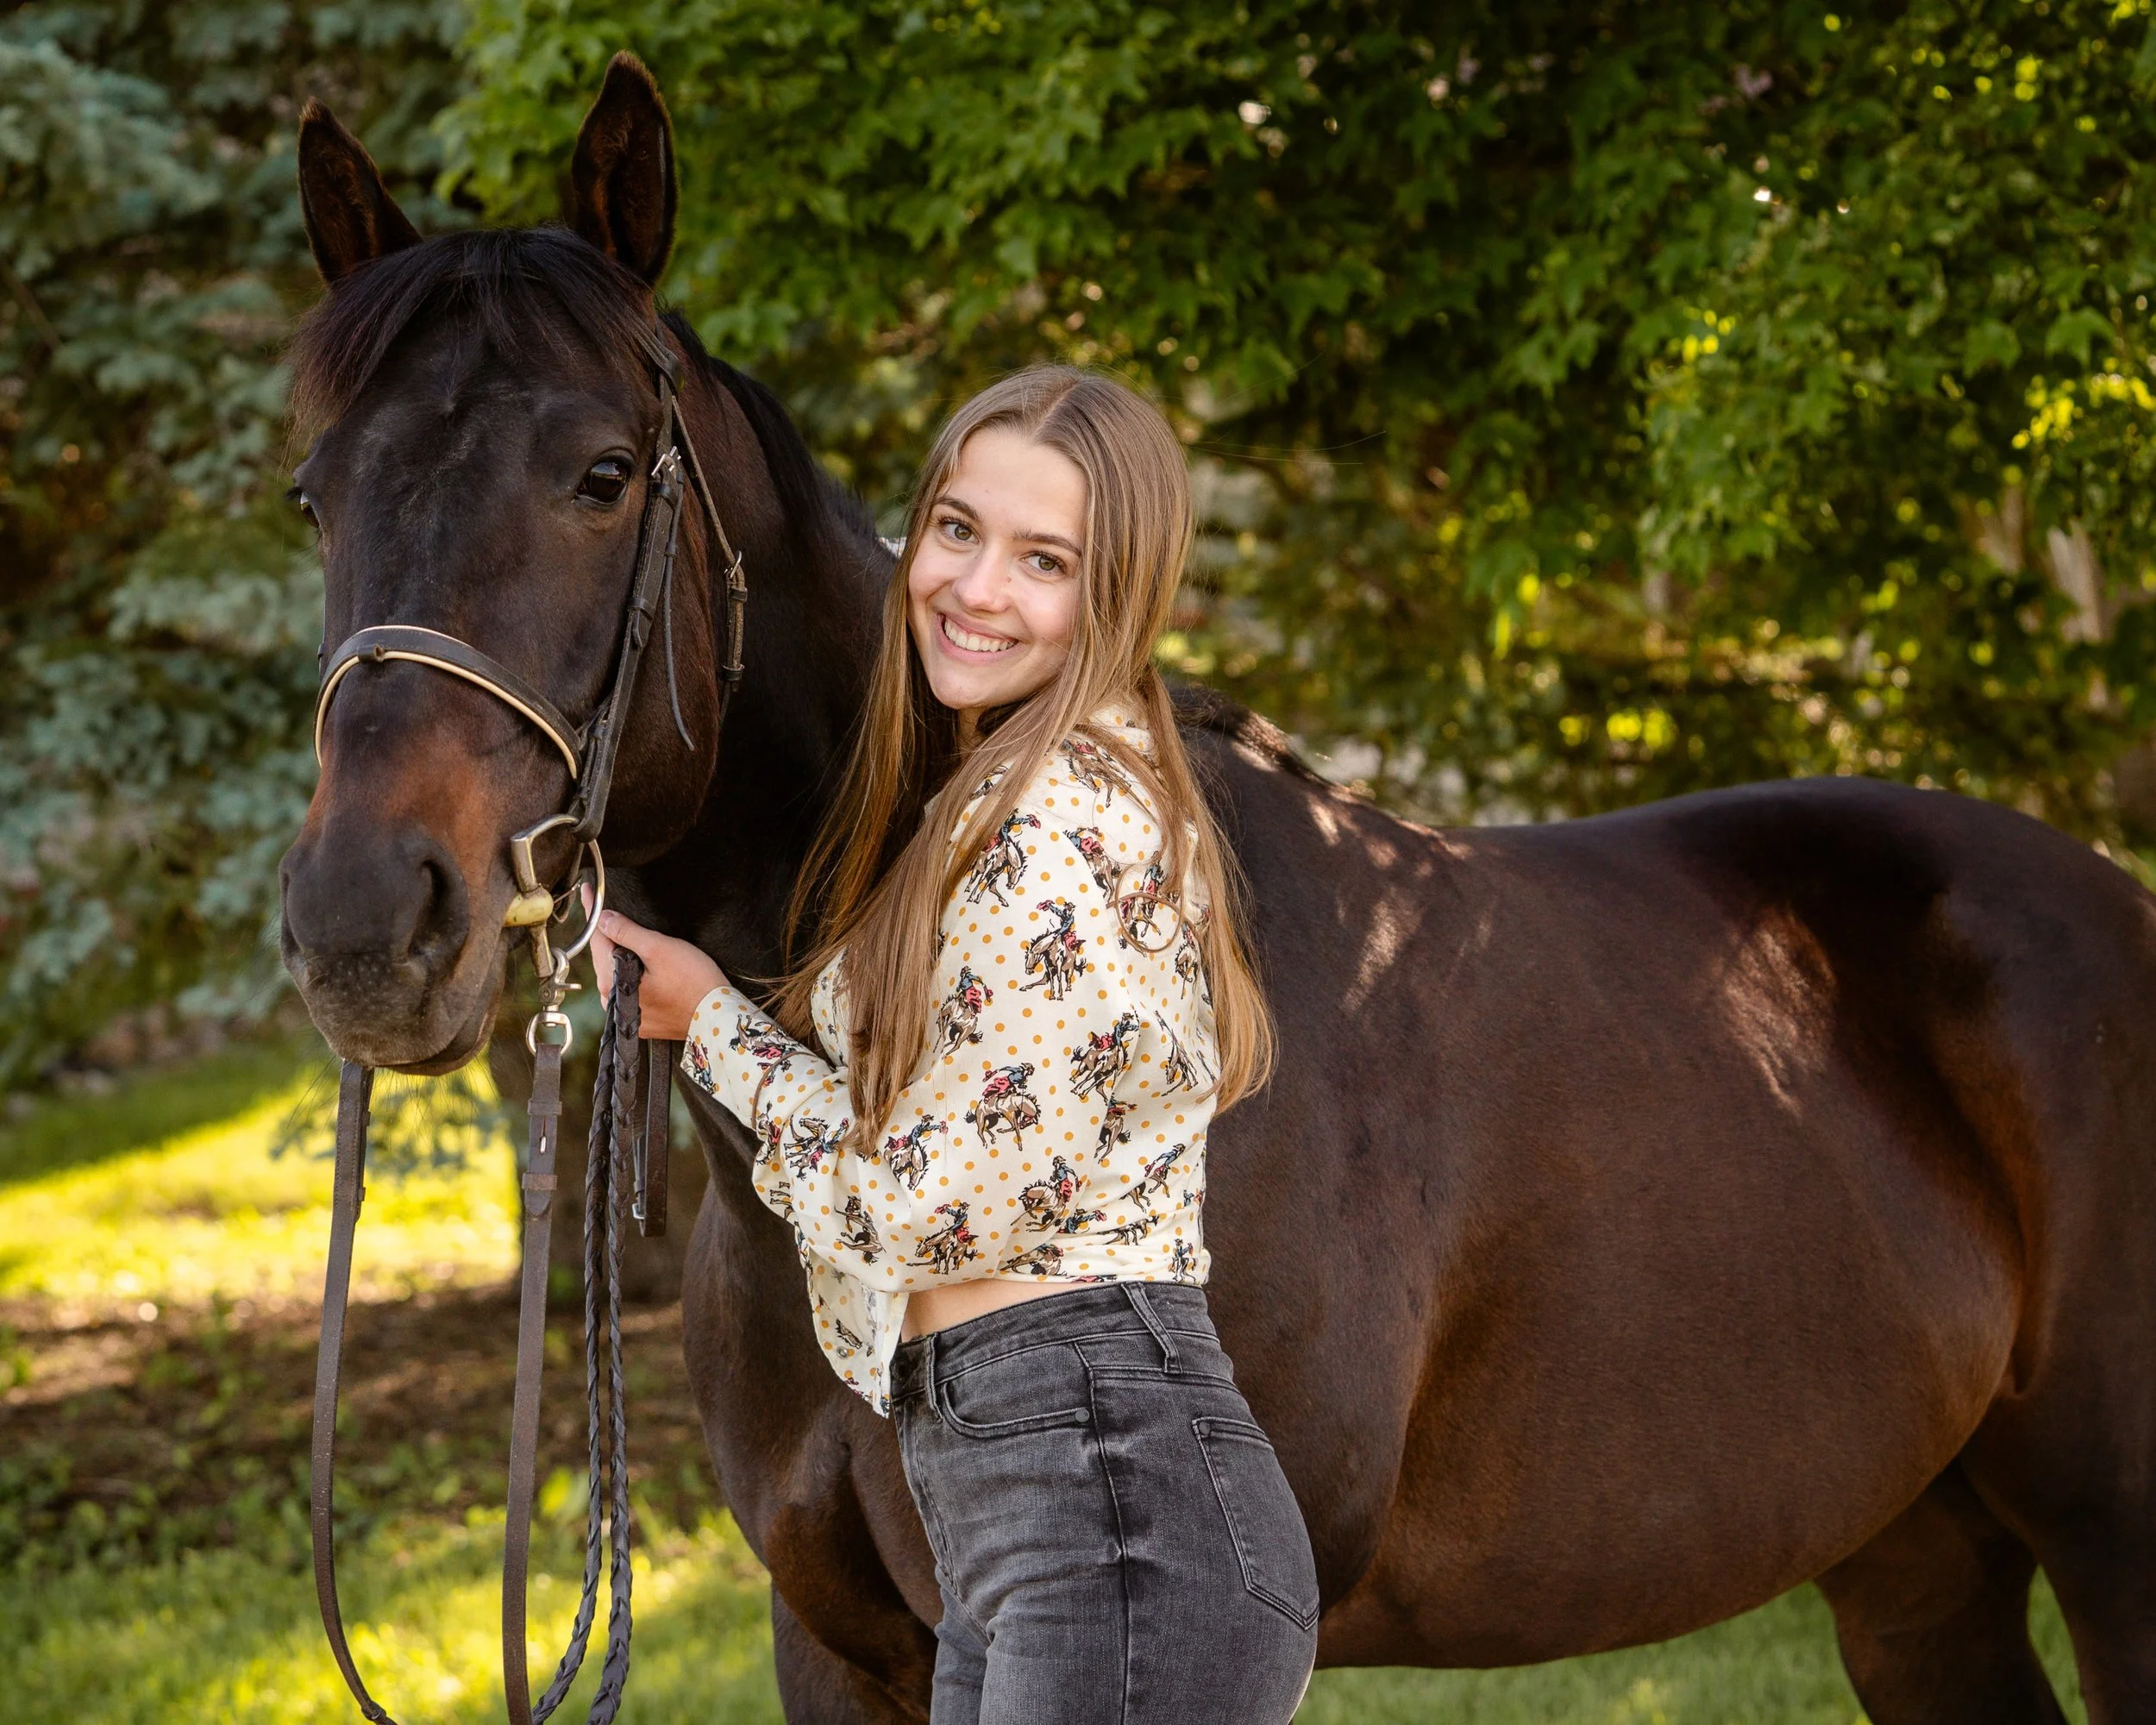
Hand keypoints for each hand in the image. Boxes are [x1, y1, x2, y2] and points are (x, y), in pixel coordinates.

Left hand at [586, 902, 724, 1040]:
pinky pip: (627, 990)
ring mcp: (626, 1014)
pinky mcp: (642, 1020)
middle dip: (605, 933)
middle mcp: (613, 1002)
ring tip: (625, 936)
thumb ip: (627, 932)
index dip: (594, 912)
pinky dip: (629, 974)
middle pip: (603, 957)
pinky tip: (640, 965)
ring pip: (614, 974)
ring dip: (618, 955)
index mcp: (612, 983)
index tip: (587, 891)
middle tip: (606, 910)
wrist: (716, 1017)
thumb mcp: (659, 948)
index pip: (597, 939)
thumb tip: (603, 919)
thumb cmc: (693, 983)